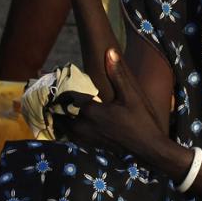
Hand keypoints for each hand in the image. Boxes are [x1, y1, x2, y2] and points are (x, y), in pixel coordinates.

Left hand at [66, 46, 173, 168]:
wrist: (147, 149)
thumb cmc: (140, 121)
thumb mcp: (131, 96)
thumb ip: (117, 74)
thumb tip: (110, 51)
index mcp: (90, 111)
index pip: (67, 97)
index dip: (61, 89)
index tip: (56, 79)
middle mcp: (83, 125)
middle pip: (60, 113)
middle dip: (56, 104)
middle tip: (54, 94)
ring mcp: (84, 138)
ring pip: (63, 126)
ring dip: (60, 117)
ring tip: (59, 107)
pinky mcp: (88, 145)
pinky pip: (69, 135)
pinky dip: (66, 127)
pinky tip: (72, 120)